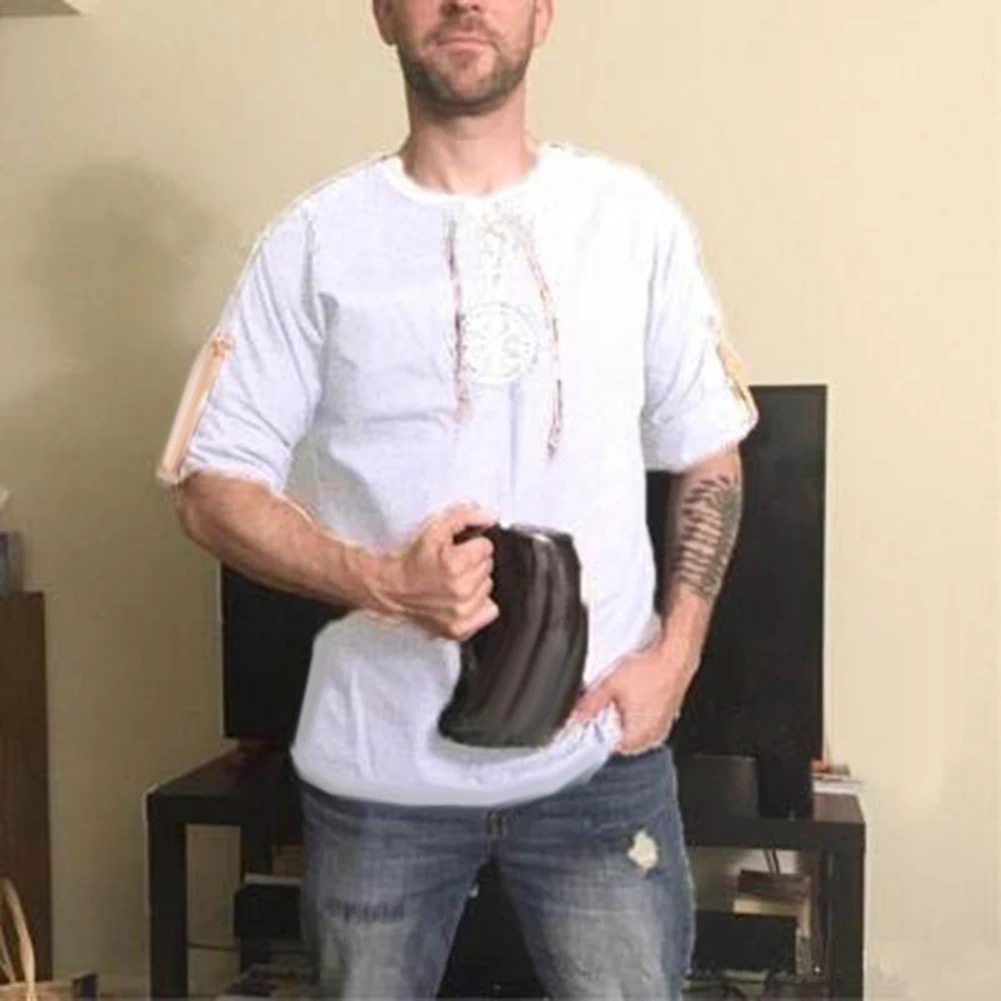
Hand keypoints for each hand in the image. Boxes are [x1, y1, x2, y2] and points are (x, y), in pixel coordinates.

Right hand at [381, 503, 499, 641]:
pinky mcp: (460, 628)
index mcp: (454, 565)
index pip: (486, 547)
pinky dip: (479, 605)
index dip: (471, 545)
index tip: (457, 551)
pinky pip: (489, 612)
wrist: (390, 589)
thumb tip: (491, 516)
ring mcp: (460, 612)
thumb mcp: (435, 529)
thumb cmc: (410, 562)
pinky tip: (461, 599)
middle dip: (473, 563)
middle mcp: (460, 591)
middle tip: (452, 565)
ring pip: (488, 587)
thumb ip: (466, 517)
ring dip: (475, 583)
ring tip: (454, 581)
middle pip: (488, 566)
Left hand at [570, 640, 694, 755]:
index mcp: (637, 736)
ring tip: (623, 699)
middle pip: (623, 742)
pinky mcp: (668, 717)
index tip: (594, 719)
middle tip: (608, 706)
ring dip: (626, 721)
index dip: (598, 734)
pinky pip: (648, 724)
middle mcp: (652, 737)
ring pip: (636, 733)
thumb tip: (577, 715)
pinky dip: (639, 715)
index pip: (609, 748)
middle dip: (612, 728)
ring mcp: (662, 727)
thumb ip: (590, 703)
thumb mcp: (611, 685)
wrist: (675, 658)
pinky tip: (636, 697)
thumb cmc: (650, 671)